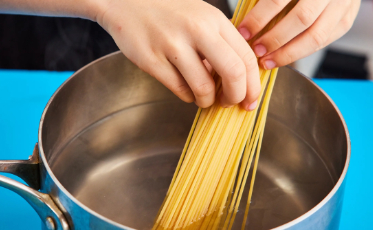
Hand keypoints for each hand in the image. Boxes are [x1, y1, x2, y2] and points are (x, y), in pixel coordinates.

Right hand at [96, 0, 259, 109]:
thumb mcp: (201, 16)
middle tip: (230, 103)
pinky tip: (186, 90)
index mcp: (214, 19)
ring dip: (207, 100)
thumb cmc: (167, 10)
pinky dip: (187, 96)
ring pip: (203, 87)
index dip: (253, 85)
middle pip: (233, 74)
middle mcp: (196, 30)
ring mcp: (172, 45)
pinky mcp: (151, 60)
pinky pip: (179, 89)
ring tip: (204, 98)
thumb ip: (221, 42)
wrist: (126, 1)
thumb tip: (238, 78)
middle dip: (236, 97)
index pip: (246, 58)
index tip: (250, 100)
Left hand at [237, 0, 360, 69]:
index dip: (259, 18)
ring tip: (267, 61)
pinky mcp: (346, 20)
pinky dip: (301, 53)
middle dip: (274, 39)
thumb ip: (265, 0)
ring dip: (288, 53)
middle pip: (301, 19)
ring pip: (315, 36)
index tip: (243, 31)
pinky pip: (324, 42)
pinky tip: (283, 58)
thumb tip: (240, 21)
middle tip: (256, 50)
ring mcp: (342, 5)